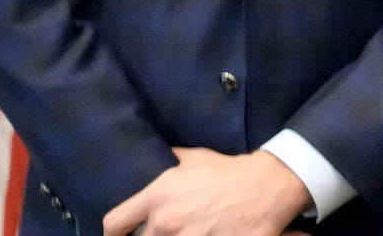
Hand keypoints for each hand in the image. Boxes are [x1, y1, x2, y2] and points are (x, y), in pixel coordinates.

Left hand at [103, 148, 308, 235]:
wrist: (269, 184)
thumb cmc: (229, 170)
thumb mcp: (194, 158)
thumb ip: (169, 160)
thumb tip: (155, 155)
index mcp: (158, 197)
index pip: (115, 224)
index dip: (114, 234)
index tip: (121, 235)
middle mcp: (167, 222)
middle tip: (167, 231)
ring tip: (189, 232)